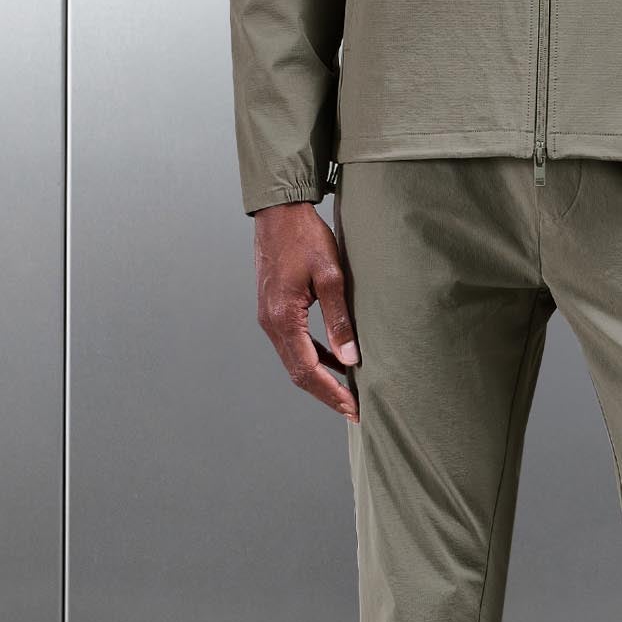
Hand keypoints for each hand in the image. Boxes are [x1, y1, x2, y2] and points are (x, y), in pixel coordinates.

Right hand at [252, 200, 361, 418]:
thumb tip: (350, 359)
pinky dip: (311, 357)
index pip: (307, 369)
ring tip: (346, 390)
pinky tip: (332, 359)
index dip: (331, 393)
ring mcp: (268, 317)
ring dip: (319, 377)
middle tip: (352, 408)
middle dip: (325, 393)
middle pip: (297, 372)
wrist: (279, 213)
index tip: (352, 408)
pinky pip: (292, 344)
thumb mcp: (330, 276)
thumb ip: (339, 320)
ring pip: (293, 360)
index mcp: (283, 318)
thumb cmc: (305, 238)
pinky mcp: (273, 309)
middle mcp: (270, 323)